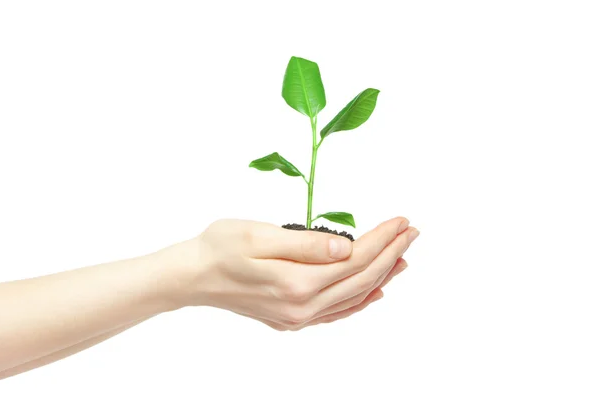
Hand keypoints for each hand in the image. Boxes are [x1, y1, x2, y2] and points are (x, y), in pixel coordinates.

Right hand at [156, 218, 418, 329]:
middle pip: (361, 279)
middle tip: (412, 232)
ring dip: (382, 275)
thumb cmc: (220, 247)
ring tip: (403, 257)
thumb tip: (348, 247)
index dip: (383, 238)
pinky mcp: (291, 318)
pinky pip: (336, 312)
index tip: (402, 220)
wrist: (192, 276)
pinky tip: (373, 292)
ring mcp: (297, 317)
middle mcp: (302, 306)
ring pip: (353, 297)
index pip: (356, 258)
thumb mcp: (260, 235)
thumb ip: (307, 244)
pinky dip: (359, 300)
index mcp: (297, 282)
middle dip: (391, 253)